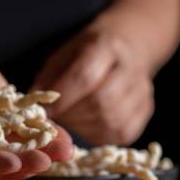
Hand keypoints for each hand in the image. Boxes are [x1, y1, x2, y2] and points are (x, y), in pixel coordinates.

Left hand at [33, 25, 155, 144]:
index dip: (62, 98)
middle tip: (57, 115)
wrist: (128, 46)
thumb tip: (34, 106)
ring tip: (71, 118)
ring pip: (111, 120)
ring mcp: (142, 91)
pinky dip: (99, 134)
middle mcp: (131, 68)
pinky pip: (121, 133)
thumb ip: (49, 77)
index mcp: (107, 46)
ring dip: (83, 126)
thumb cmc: (88, 51)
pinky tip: (88, 124)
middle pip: (101, 102)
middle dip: (72, 114)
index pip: (85, 76)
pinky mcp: (145, 110)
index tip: (45, 109)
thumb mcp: (64, 53)